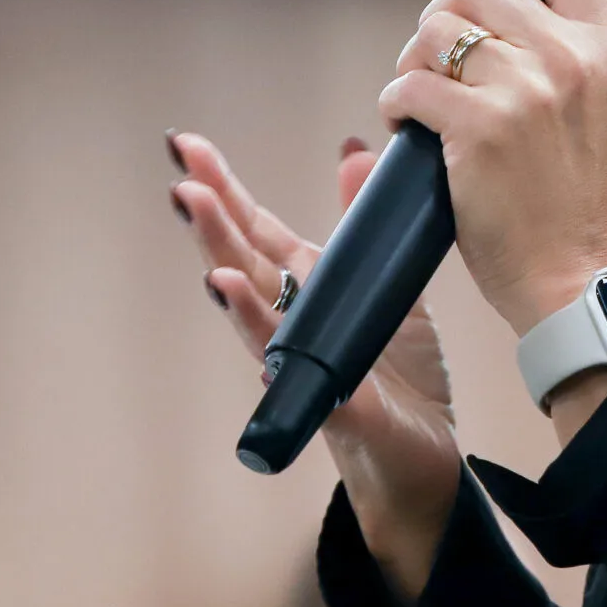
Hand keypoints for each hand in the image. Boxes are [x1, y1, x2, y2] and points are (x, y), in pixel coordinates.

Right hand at [170, 130, 458, 597]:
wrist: (425, 461)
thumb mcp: (385, 286)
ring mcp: (304, 364)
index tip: (188, 146)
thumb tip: (352, 150)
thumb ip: (364, 223)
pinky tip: (239, 314)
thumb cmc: (399, 381)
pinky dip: (265, 336)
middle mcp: (294, 323)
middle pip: (243, 262)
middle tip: (181, 174)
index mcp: (308, 289)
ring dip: (227, 272)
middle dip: (211, 220)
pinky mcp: (331, 403)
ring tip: (203, 232)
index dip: (225, 189)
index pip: (257, 231)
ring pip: (256, 314)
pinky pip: (293, 370)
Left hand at [378, 0, 606, 338]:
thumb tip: (487, 3)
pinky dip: (394, 104)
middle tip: (438, 63)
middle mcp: (569, 58)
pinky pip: (408, 86)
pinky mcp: (479, 129)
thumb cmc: (575, 204)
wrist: (577, 279)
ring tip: (423, 103)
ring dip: (412, 63)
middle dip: (440, 18)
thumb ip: (556, 51)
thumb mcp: (594, 108)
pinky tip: (407, 129)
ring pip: (433, 31)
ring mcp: (525, 91)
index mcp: (605, 47)